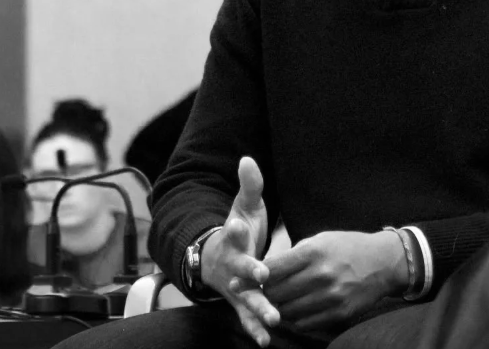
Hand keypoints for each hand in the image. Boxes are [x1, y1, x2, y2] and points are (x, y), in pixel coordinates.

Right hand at [202, 157, 278, 346]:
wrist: (215, 257)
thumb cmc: (239, 228)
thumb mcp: (244, 205)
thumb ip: (250, 185)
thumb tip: (248, 158)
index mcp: (233, 237)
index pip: (233, 230)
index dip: (235, 227)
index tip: (238, 224)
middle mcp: (232, 263)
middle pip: (240, 266)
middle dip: (250, 270)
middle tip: (262, 274)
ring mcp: (235, 285)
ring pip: (246, 297)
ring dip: (258, 307)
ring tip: (273, 317)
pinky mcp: (241, 302)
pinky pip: (247, 318)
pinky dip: (255, 330)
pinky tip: (266, 341)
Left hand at [261, 230, 406, 332]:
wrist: (384, 262)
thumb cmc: (347, 247)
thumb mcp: (320, 239)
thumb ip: (293, 254)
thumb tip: (264, 270)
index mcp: (313, 252)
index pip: (271, 269)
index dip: (254, 277)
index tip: (244, 280)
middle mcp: (321, 275)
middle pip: (276, 293)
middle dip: (266, 294)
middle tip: (265, 292)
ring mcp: (331, 297)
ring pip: (287, 312)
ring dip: (280, 308)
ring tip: (283, 301)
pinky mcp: (339, 314)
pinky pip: (304, 323)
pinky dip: (296, 318)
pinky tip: (299, 309)